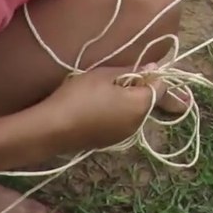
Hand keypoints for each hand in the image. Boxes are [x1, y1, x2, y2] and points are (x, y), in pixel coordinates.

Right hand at [36, 64, 184, 153]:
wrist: (51, 129)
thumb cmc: (79, 96)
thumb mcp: (104, 75)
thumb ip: (132, 71)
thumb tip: (153, 69)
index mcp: (141, 105)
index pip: (161, 87)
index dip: (151, 76)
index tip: (134, 69)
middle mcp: (139, 123)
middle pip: (149, 101)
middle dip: (139, 89)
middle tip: (115, 80)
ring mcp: (124, 136)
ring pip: (135, 113)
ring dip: (128, 103)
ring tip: (103, 94)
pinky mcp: (110, 143)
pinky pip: (122, 123)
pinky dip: (117, 114)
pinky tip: (97, 109)